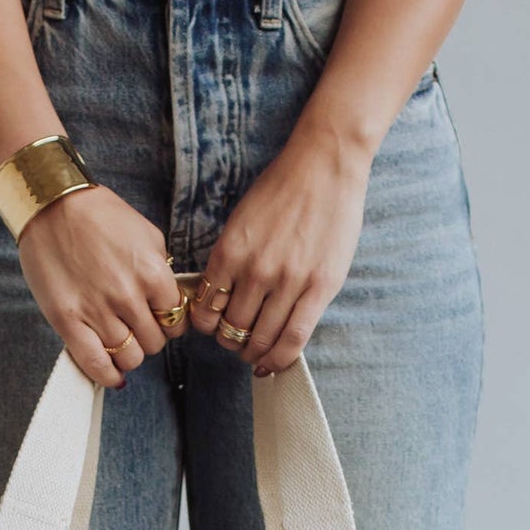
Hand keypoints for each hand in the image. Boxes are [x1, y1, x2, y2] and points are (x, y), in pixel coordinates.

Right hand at [16, 184, 186, 387]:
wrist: (51, 205)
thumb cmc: (97, 214)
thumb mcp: (146, 233)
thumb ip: (161, 269)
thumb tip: (168, 299)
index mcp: (152, 273)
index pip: (176, 319)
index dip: (169, 321)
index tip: (158, 317)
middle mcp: (128, 296)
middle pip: (155, 343)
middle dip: (150, 336)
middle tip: (137, 325)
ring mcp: (97, 311)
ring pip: (130, 357)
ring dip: (129, 353)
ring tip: (120, 340)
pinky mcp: (68, 322)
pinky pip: (96, 364)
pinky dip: (108, 376)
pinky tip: (113, 375)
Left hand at [188, 134, 371, 372]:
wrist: (323, 165)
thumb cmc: (282, 190)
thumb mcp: (241, 223)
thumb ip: (230, 261)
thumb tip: (220, 298)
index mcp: (229, 253)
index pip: (206, 311)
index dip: (207, 329)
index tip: (215, 329)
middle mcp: (254, 271)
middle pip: (233, 329)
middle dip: (231, 343)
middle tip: (237, 343)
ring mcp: (288, 282)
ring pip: (262, 339)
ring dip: (254, 353)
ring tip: (256, 354)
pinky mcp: (318, 288)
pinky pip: (294, 338)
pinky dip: (280, 359)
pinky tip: (273, 364)